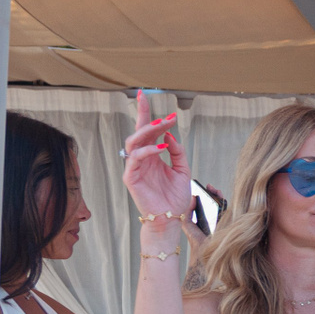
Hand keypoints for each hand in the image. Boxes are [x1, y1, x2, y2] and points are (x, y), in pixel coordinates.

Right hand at [120, 94, 193, 225]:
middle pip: (140, 132)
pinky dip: (148, 151)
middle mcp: (142, 158)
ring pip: (134, 141)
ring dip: (148, 131)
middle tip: (166, 116)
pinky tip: (162, 148)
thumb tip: (170, 135)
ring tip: (163, 125)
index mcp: (152, 154)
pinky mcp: (131, 177)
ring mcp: (134, 167)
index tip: (145, 95)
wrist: (171, 218)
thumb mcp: (183, 170)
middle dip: (150, 119)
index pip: (147, 130)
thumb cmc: (175, 197)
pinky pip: (135, 158)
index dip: (144, 112)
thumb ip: (178, 152)